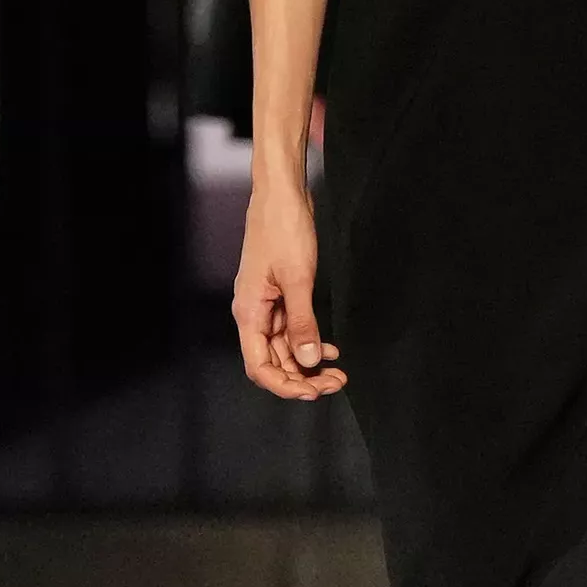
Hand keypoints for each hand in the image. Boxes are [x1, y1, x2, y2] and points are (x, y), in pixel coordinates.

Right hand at [233, 180, 346, 400]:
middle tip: (335, 383)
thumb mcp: (298, 278)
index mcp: (249, 312)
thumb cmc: (283, 229)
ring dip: (308, 362)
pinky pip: (292, 329)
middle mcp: (254, 313)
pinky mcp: (280, 295)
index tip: (314, 392)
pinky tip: (330, 349)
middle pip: (273, 361)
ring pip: (285, 348)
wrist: (282, 195)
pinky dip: (310, 341)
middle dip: (302, 378)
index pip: (259, 366)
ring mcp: (267, 305)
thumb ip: (303, 322)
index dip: (285, 385)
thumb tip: (307, 360)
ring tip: (338, 371)